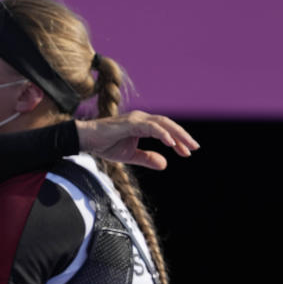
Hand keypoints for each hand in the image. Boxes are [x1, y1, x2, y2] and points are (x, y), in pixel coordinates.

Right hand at [75, 111, 198, 169]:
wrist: (87, 140)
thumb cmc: (105, 145)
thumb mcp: (130, 156)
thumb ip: (147, 159)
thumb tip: (165, 164)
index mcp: (143, 125)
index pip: (166, 130)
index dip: (178, 141)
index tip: (187, 152)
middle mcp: (142, 119)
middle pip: (168, 124)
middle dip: (183, 136)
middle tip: (195, 148)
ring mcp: (136, 119)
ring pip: (163, 124)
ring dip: (177, 135)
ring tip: (187, 147)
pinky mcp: (131, 123)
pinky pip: (151, 127)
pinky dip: (163, 134)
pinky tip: (171, 143)